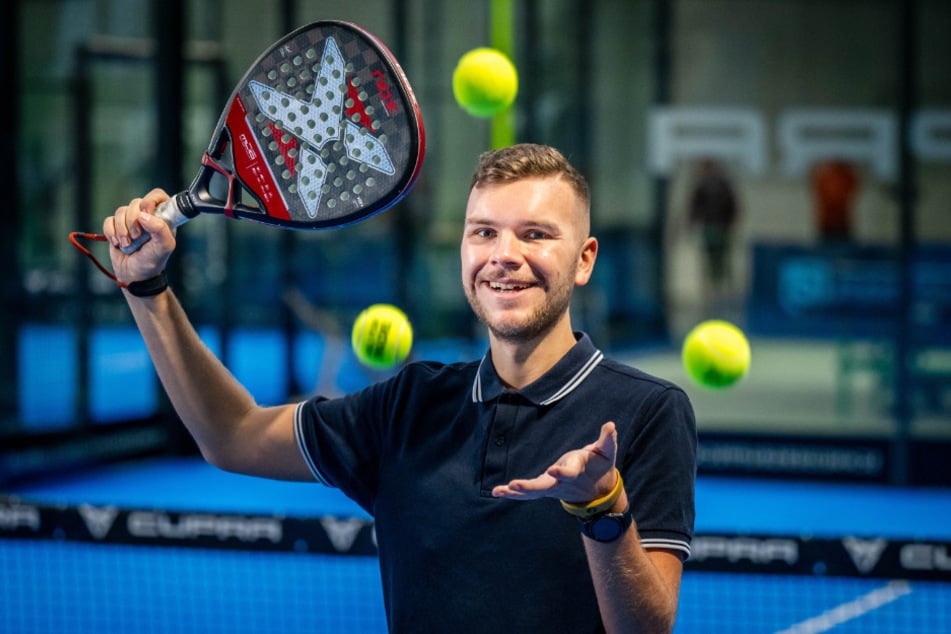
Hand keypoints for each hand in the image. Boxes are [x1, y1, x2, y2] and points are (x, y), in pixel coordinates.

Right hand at [103, 188, 176, 283]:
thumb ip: (160, 229)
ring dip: (122, 229)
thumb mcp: (164, 247)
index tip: (146, 214)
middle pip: (136, 203)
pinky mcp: (116, 227)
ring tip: (128, 245)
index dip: (150, 201)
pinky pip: (108, 220)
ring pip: (121, 211)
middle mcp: (147, 216)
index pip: (157, 195)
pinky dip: (111, 232)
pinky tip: (118, 243)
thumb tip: (143, 215)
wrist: (135, 276)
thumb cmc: (153, 262)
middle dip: (133, 221)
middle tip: (137, 237)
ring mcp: (131, 221)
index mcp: (162, 217)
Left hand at [492, 421, 618, 503]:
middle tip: (515, 485)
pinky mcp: (544, 489)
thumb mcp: (607, 452)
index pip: (568, 472)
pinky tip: (497, 492)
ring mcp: (552, 487)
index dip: (562, 472)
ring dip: (517, 492)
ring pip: (533, 492)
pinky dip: (512, 494)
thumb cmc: (600, 465)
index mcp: (576, 471)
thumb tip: (610, 425)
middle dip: (530, 486)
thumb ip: (608, 440)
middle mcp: (562, 482)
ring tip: (500, 490)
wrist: (597, 491)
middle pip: (544, 486)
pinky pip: (527, 493)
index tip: (553, 470)